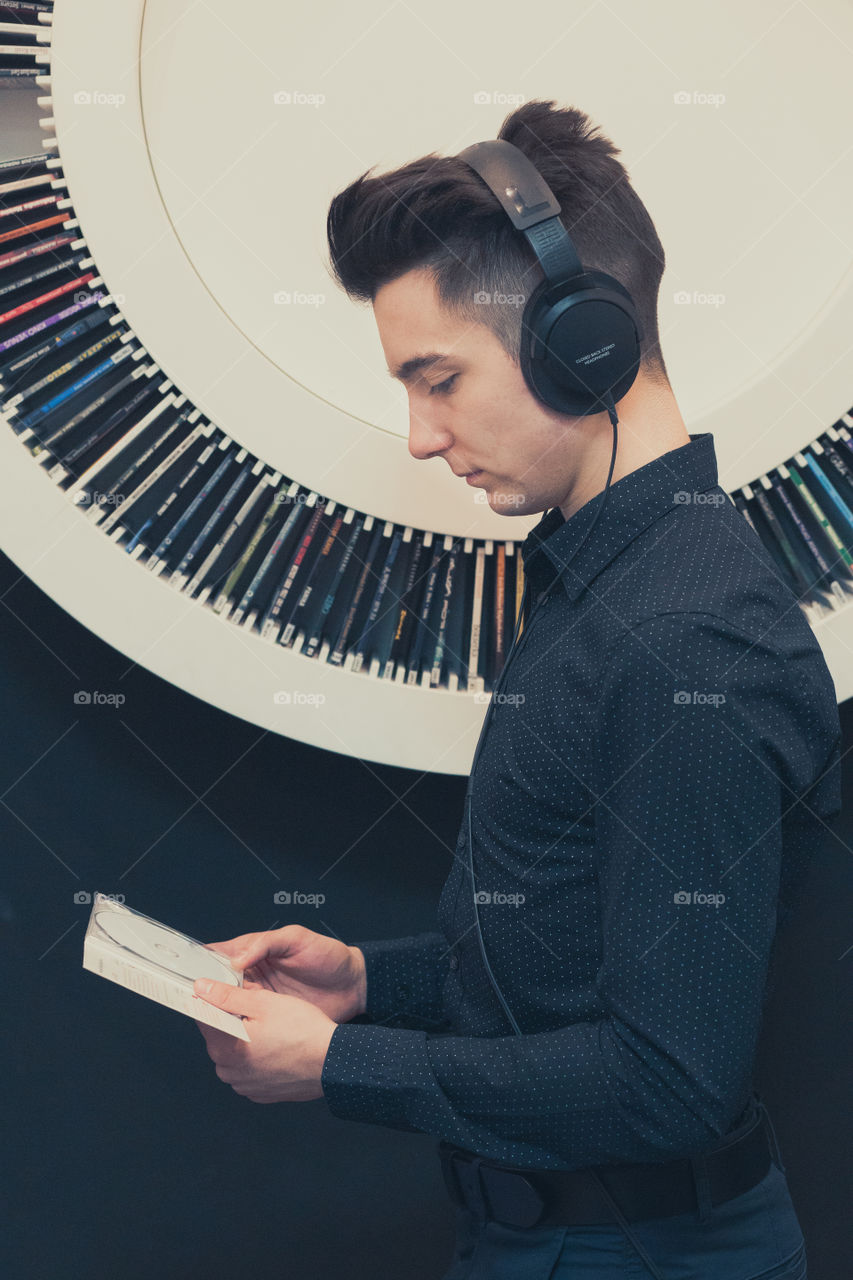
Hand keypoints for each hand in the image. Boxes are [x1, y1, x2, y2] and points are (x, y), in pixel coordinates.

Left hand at [192, 979, 336, 1102]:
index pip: (203, 1018)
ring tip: (272, 1028)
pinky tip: (278, 1046)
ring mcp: (245, 1085)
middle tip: (260, 1008)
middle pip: (219, 1036)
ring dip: (246, 1039)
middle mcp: (229, 1071)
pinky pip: (251, 1069)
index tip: (228, 992)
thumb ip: (227, 996)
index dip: (215, 1000)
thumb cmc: (303, 1031)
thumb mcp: (263, 1002)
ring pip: (235, 1053)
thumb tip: (201, 988)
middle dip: (233, 1020)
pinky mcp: (261, 1092)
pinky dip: (259, 1057)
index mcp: (224, 1048)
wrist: (333, 1062)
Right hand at [201, 924, 366, 1022]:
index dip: (202, 962)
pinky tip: (228, 1034)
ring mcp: (261, 999)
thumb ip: (265, 944)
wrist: (354, 986)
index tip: (184, 970)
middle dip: (204, 991)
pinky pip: (247, 1024)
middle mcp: (253, 976)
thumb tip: (236, 959)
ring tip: (203, 1018)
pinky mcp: (271, 1019)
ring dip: (218, 1012)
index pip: (220, 955)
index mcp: (255, 952)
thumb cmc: (328, 955)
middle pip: (218, 984)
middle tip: (189, 999)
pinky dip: (236, 1028)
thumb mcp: (296, 939)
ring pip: (229, 1006)